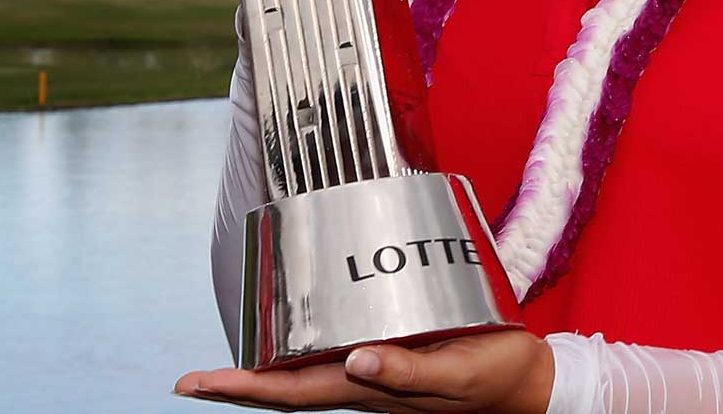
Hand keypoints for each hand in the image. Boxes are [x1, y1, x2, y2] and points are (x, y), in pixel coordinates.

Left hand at [172, 329, 554, 412]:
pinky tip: (301, 331)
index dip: (243, 387)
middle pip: (288, 386)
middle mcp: (365, 384)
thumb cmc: (496, 377)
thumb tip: (356, 361)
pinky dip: (307, 346)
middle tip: (192, 380)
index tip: (196, 384)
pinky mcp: (394, 356)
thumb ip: (409, 373)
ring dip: (268, 366)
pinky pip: (337, 355)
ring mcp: (377, 374)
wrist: (530, 384)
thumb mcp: (458, 374)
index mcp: (373, 389)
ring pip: (308, 372)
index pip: (292, 392)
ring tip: (233, 357)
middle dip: (240, 383)